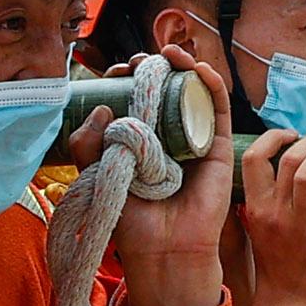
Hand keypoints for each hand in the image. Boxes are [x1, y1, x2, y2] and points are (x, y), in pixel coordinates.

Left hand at [107, 40, 231, 305]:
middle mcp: (166, 136)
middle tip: (134, 64)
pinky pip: (218, 108)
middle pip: (161, 89)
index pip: (131, 99)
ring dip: (179, 65)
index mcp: (137, 141)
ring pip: (190, 92)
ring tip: (164, 56)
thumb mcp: (98, 176)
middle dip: (148, 68)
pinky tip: (197, 67)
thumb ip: (87, 145)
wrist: (164, 250)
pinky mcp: (218, 147)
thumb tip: (100, 107)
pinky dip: (211, 82)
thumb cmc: (132, 222)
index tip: (111, 74)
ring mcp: (193, 139)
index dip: (123, 81)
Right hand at [230, 125, 305, 305]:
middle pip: (289, 158)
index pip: (253, 159)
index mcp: (258, 209)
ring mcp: (304, 227)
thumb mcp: (262, 229)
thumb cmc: (279, 266)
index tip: (291, 135)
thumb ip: (270, 200)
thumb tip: (292, 165)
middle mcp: (277, 214)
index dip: (273, 138)